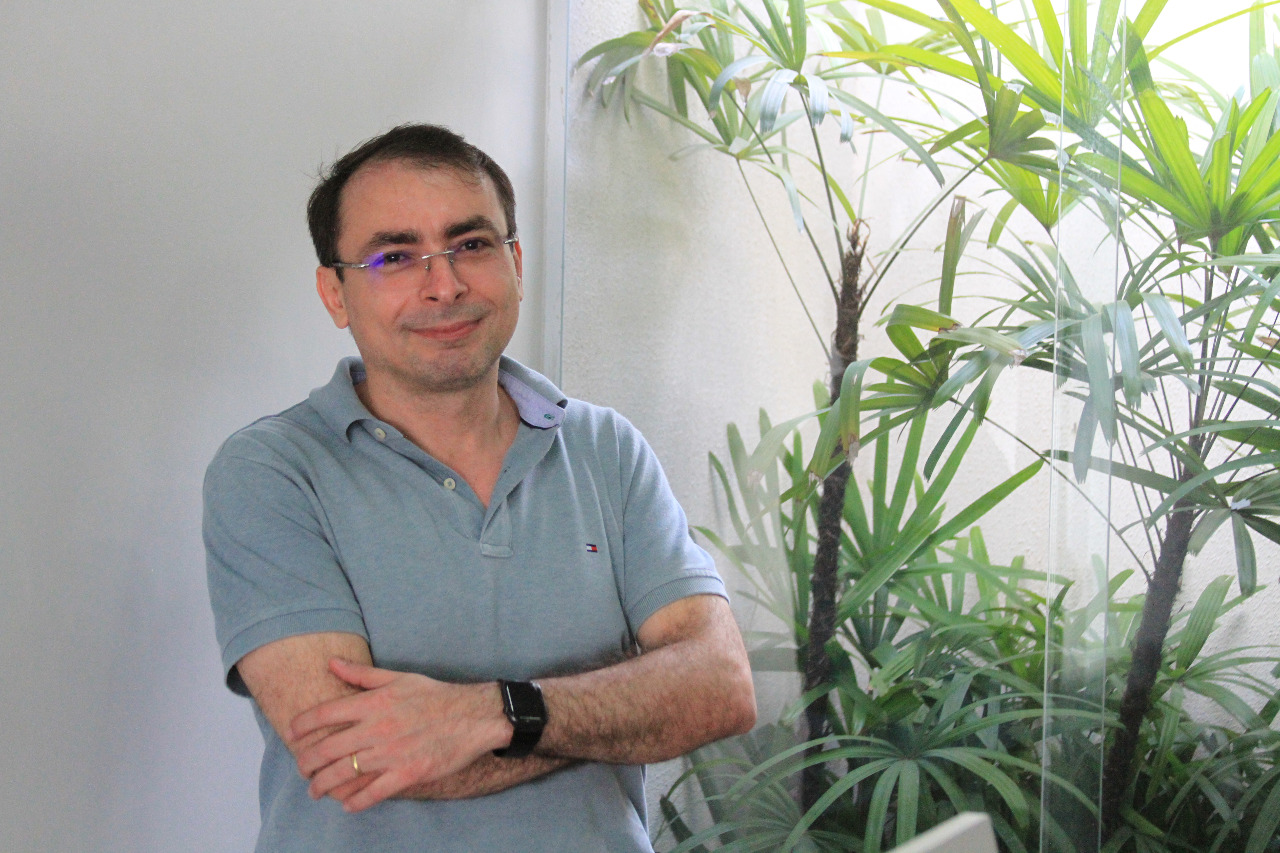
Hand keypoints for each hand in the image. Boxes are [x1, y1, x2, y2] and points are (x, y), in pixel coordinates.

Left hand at [290, 658, 510, 811]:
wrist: (473, 716)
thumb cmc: (435, 695)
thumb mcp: (398, 678)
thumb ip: (362, 674)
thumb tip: (332, 663)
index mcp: (373, 703)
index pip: (324, 714)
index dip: (301, 725)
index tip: (292, 733)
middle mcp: (377, 729)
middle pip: (327, 749)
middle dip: (306, 762)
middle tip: (301, 768)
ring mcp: (391, 754)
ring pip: (344, 774)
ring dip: (323, 785)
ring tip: (315, 790)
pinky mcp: (408, 774)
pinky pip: (373, 793)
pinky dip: (355, 801)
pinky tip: (347, 804)